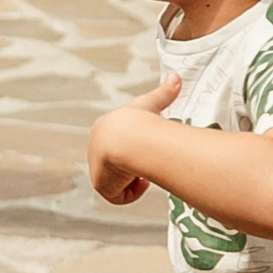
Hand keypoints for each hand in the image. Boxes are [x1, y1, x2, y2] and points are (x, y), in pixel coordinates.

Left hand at [88, 74, 181, 204]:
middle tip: (148, 162)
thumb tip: (177, 76)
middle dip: (135, 166)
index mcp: (104, 129)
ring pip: (120, 181)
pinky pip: (119, 196)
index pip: (118, 144)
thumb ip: (164, 92)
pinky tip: (140, 179)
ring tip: (144, 169)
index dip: (136, 149)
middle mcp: (95, 148)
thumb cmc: (142, 120)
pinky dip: (133, 191)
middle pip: (118, 164)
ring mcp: (96, 167)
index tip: (147, 148)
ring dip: (135, 179)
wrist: (129, 137)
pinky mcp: (100, 184)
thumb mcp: (152, 103)